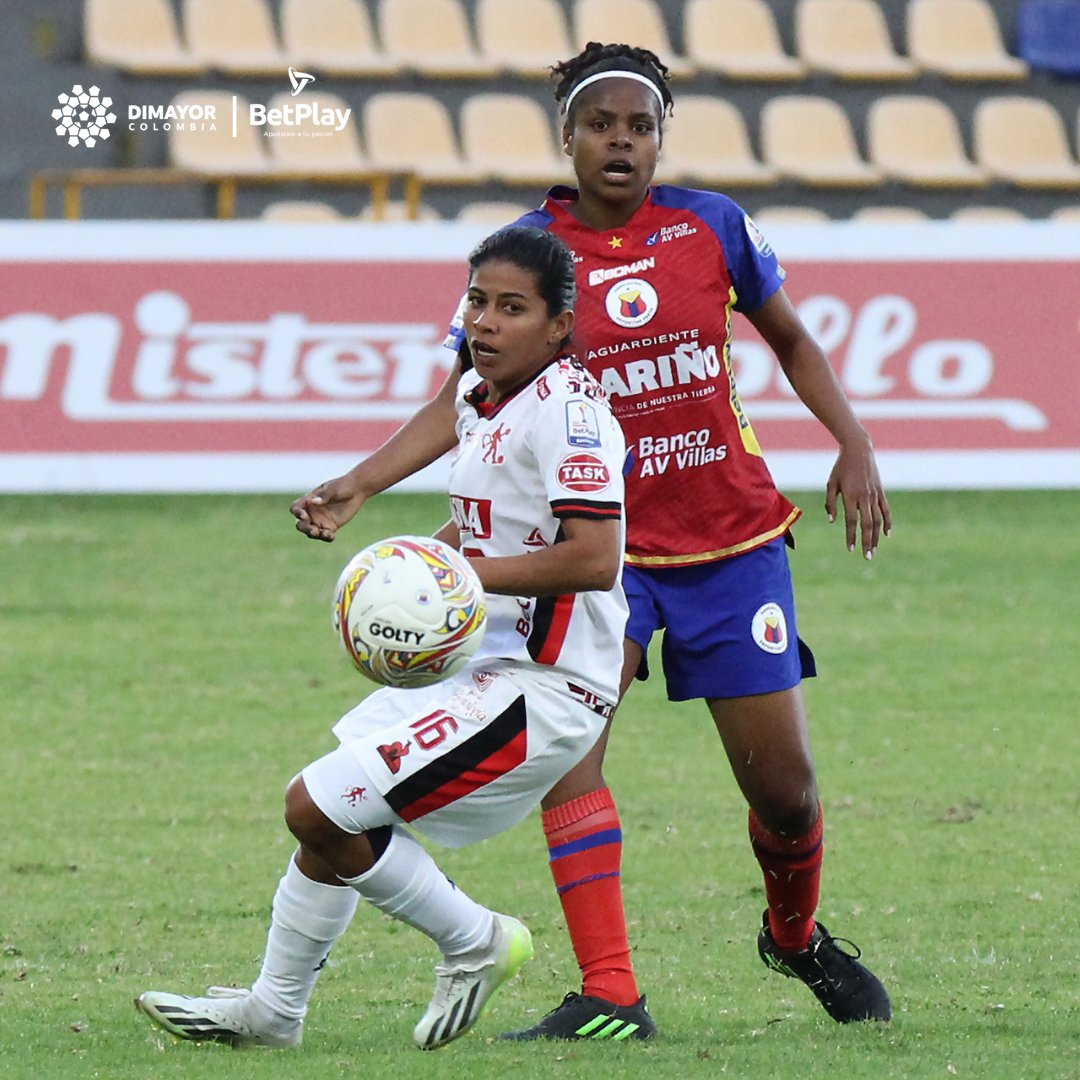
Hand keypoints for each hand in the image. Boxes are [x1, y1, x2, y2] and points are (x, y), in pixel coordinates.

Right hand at [290, 476, 366, 542]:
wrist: (357, 490)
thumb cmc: (343, 485)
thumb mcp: (333, 489)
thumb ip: (324, 496)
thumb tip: (314, 502)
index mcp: (309, 500)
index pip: (296, 508)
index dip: (297, 513)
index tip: (303, 515)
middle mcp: (312, 512)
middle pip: (301, 524)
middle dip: (304, 528)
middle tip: (312, 529)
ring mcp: (321, 520)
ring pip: (311, 531)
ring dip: (313, 534)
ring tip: (321, 534)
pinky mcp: (331, 527)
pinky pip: (325, 535)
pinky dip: (326, 537)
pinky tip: (331, 536)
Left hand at [824, 438, 891, 559]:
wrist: (858, 450)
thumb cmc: (840, 467)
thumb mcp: (831, 484)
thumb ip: (830, 503)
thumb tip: (833, 522)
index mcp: (850, 496)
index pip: (852, 521)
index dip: (851, 536)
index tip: (850, 549)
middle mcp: (865, 497)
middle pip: (867, 524)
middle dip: (867, 542)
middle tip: (867, 557)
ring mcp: (875, 494)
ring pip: (878, 519)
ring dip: (876, 536)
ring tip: (874, 550)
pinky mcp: (881, 491)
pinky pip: (886, 510)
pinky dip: (887, 522)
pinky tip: (886, 534)